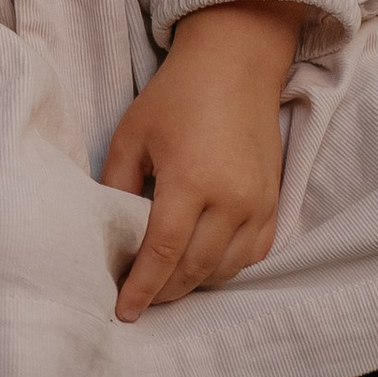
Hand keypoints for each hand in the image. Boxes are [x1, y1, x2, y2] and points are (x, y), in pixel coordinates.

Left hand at [99, 1, 305, 320]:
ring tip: (164, 282)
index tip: (123, 312)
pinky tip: (200, 265)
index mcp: (192, 181)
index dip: (142, 287)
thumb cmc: (176, 96)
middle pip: (195, 269)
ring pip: (225, 269)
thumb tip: (104, 233)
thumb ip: (116, 186)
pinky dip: (224, 268)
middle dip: (163, 292)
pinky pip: (251, 255)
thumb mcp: (131, 135)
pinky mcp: (273, 203)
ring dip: (193, 284)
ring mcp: (258, 204)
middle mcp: (232, 199)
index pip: (164, 252)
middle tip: (137, 299)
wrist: (236, 65)